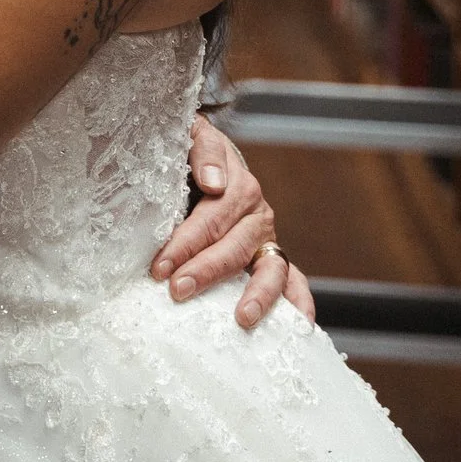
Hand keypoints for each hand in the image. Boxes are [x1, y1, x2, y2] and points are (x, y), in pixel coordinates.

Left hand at [151, 116, 314, 328]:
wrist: (205, 156)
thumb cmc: (190, 151)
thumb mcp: (191, 135)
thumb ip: (202, 149)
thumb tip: (213, 181)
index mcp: (239, 184)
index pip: (211, 218)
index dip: (185, 243)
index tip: (160, 266)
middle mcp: (257, 213)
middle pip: (235, 246)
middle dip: (205, 270)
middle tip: (177, 290)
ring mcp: (267, 237)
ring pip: (270, 269)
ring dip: (257, 294)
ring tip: (243, 318)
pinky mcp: (272, 256)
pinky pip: (293, 279)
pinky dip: (300, 301)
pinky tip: (300, 326)